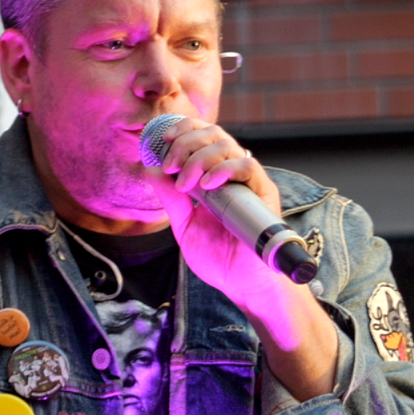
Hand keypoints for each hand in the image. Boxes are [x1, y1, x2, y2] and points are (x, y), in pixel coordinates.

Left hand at [145, 116, 283, 307]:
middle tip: (170, 165)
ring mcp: (248, 182)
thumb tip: (151, 169)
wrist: (241, 284)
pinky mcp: (263, 194)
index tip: (164, 140)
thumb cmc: (219, 258)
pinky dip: (224, 169)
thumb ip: (171, 199)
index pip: (202, 136)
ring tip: (186, 183)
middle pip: (212, 134)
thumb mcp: (184, 225)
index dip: (183, 129)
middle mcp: (232, 174)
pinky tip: (207, 185)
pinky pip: (247, 166)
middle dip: (185, 143)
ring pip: (227, 145)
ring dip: (199, 158)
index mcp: (215, 177)